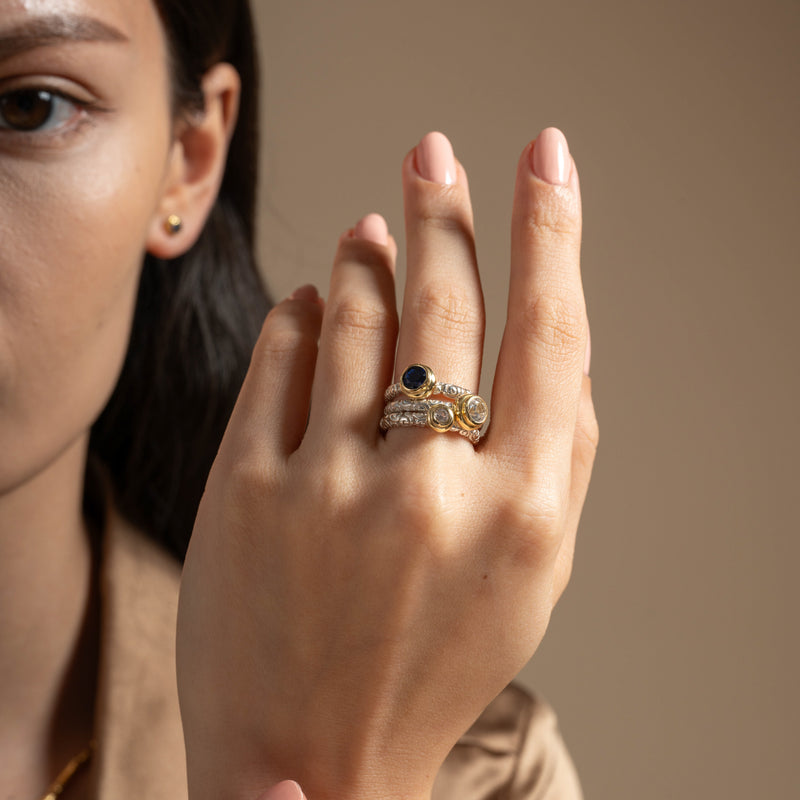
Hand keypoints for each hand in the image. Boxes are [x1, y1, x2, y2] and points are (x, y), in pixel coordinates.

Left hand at [176, 128, 597, 799]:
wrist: (314, 755)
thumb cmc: (434, 660)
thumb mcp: (534, 574)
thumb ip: (564, 455)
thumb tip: (559, 342)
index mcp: (520, 514)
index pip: (549, 333)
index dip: (552, 230)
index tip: (546, 159)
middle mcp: (428, 493)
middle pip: (444, 303)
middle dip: (442, 208)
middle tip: (432, 152)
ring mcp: (326, 490)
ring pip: (354, 316)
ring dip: (367, 255)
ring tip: (372, 227)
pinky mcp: (243, 495)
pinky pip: (279, 356)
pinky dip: (302, 312)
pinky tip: (317, 303)